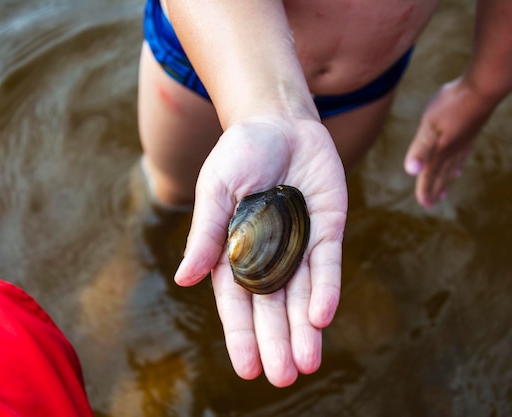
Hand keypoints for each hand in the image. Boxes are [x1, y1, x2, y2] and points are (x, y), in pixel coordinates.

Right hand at [174, 114, 347, 386]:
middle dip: (277, 343)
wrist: (279, 121)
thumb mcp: (216, 189)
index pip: (237, 303)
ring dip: (304, 330)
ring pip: (302, 296)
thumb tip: (184, 279)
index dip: (242, 335)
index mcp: (234, 252)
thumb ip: (206, 232)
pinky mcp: (326, 230)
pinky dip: (326, 290)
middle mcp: (268, 256)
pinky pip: (326, 265)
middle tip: (283, 378)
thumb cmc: (240, 153)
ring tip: (306, 365)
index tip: (247, 369)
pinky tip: (322, 318)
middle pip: (272, 308)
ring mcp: (298, 245)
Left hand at [404, 77, 497, 206]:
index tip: (424, 204)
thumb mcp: (430, 124)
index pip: (430, 173)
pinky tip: (458, 165)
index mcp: (441, 149)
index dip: (425, 188)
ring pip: (453, 166)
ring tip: (443, 191)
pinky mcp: (472, 131)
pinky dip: (458, 164)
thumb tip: (411, 171)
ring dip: (446, 179)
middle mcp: (454, 149)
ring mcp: (465, 140)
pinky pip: (463, 155)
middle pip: (442, 173)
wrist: (484, 86)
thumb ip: (420, 148)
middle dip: (435, 188)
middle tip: (431, 204)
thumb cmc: (453, 103)